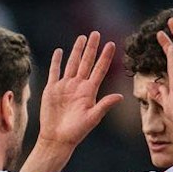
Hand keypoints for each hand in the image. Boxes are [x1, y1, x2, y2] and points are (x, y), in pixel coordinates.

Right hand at [35, 31, 123, 159]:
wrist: (57, 138)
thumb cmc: (76, 131)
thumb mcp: (92, 118)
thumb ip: (104, 105)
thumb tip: (120, 96)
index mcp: (89, 91)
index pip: (99, 69)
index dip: (105, 56)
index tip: (111, 43)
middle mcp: (78, 86)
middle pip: (86, 62)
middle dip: (91, 47)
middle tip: (96, 33)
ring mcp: (65, 86)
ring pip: (72, 63)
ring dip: (76, 50)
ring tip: (82, 38)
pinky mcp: (52, 89)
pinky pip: (55, 72)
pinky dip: (56, 61)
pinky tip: (60, 51)